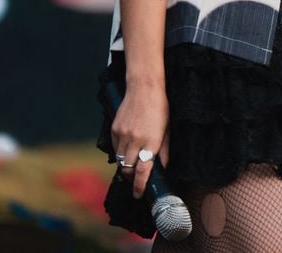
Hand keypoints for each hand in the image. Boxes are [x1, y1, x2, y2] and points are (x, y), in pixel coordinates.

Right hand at [111, 82, 169, 199]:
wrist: (144, 87)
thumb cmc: (159, 107)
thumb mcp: (167, 129)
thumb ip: (164, 150)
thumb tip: (162, 168)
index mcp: (151, 142)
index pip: (142, 171)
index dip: (140, 186)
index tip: (138, 194)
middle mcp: (135, 140)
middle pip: (127, 169)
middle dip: (131, 178)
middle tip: (136, 179)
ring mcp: (123, 134)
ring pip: (119, 160)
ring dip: (124, 166)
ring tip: (132, 164)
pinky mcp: (114, 129)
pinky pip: (115, 147)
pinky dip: (119, 152)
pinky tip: (127, 148)